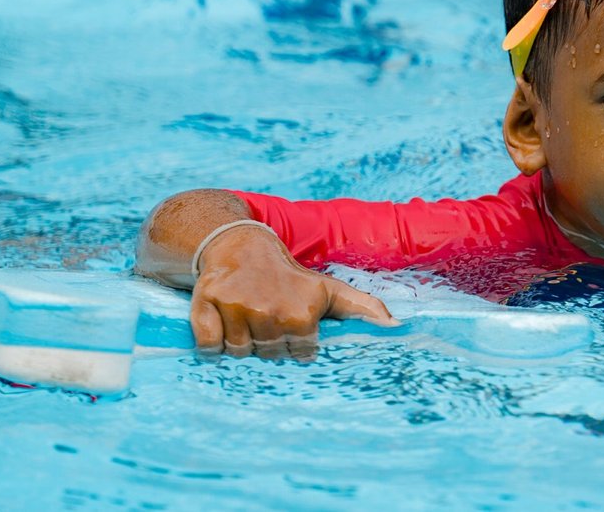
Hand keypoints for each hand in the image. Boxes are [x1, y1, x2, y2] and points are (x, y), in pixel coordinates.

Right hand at [190, 226, 396, 360]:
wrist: (242, 246)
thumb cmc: (290, 276)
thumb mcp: (329, 290)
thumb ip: (363, 309)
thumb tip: (397, 327)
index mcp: (303, 312)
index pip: (300, 355)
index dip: (297, 343)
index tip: (292, 323)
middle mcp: (270, 311)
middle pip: (268, 356)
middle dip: (269, 343)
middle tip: (267, 318)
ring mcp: (237, 308)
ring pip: (238, 353)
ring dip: (241, 342)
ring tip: (248, 317)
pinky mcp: (206, 305)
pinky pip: (208, 346)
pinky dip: (212, 342)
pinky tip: (223, 322)